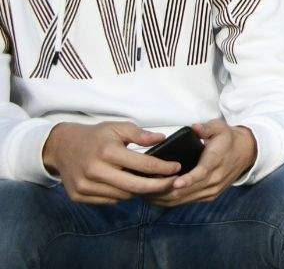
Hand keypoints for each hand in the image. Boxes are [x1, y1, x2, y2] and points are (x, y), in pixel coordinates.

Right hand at [41, 121, 179, 204]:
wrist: (61, 147)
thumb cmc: (95, 136)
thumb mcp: (117, 127)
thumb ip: (140, 134)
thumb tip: (162, 139)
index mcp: (107, 152)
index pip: (143, 164)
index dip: (164, 168)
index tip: (177, 168)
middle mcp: (95, 171)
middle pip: (136, 186)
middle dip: (159, 186)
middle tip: (174, 182)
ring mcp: (85, 186)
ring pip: (124, 195)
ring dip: (141, 191)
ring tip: (153, 183)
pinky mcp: (79, 196)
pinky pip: (110, 200)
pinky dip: (123, 195)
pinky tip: (130, 186)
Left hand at [147, 121, 256, 206]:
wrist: (245, 153)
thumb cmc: (227, 139)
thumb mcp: (220, 127)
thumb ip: (206, 127)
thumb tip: (195, 128)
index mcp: (217, 160)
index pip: (202, 173)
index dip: (188, 179)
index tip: (175, 182)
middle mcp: (215, 179)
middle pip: (187, 191)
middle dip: (164, 190)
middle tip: (143, 186)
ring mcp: (212, 190)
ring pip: (183, 199)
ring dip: (163, 198)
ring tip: (143, 193)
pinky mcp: (208, 196)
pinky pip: (185, 202)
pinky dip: (169, 201)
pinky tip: (154, 197)